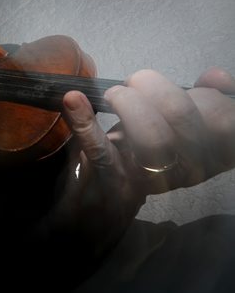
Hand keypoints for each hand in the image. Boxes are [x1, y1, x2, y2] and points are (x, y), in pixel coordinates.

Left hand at [55, 68, 234, 252]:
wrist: (100, 216)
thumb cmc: (138, 162)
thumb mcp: (171, 132)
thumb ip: (198, 103)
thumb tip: (215, 76)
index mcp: (204, 154)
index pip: (223, 122)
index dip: (207, 100)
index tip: (172, 88)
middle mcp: (183, 169)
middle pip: (183, 120)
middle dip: (156, 90)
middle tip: (133, 84)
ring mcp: (146, 178)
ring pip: (153, 138)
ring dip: (130, 104)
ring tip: (114, 95)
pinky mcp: (110, 182)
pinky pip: (100, 150)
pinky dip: (84, 121)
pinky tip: (73, 100)